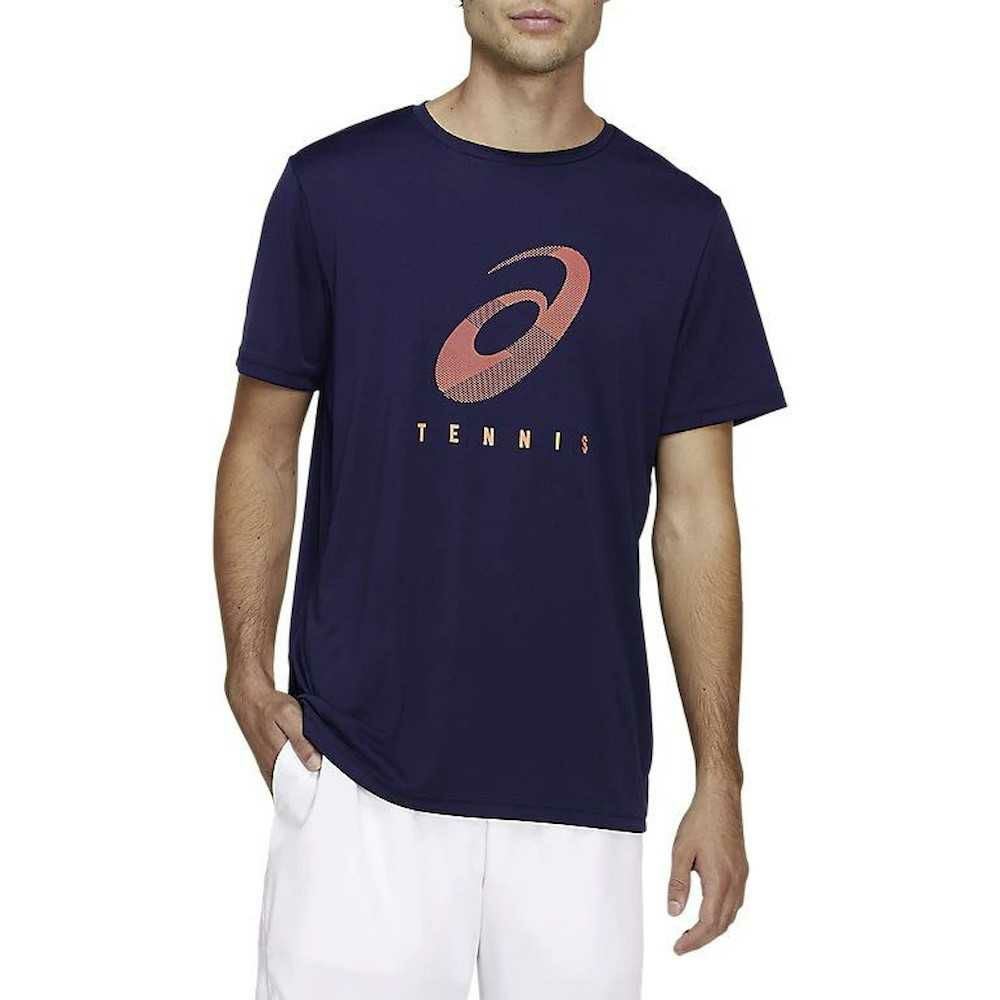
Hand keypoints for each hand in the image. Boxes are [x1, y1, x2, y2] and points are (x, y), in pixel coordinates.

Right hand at [225, 668, 320, 789]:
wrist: (249, 695)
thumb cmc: (270, 705)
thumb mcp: (289, 716)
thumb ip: (301, 740)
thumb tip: (315, 765)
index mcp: (274, 762)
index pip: (294, 792)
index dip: (311, 796)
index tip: (329, 795)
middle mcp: (270, 768)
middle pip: (294, 788)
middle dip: (311, 789)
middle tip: (333, 787)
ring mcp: (269, 764)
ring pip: (291, 780)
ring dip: (306, 779)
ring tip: (327, 777)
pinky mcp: (270, 757)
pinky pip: (287, 771)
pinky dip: (299, 771)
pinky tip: (313, 764)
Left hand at [668, 781, 748, 954]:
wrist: (721, 798)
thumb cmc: (701, 820)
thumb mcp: (681, 851)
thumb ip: (677, 883)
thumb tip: (673, 911)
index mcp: (720, 880)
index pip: (708, 923)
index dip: (693, 940)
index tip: (678, 948)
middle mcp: (735, 882)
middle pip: (722, 924)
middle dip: (702, 939)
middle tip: (682, 945)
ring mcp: (741, 875)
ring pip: (731, 914)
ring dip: (713, 928)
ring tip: (693, 932)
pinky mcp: (742, 868)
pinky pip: (736, 901)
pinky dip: (722, 914)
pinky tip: (710, 910)